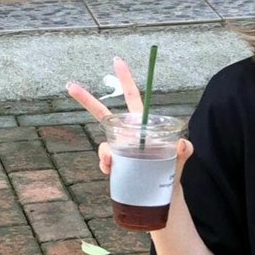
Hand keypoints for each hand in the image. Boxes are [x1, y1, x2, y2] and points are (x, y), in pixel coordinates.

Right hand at [67, 57, 193, 181]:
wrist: (162, 193)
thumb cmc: (171, 170)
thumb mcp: (180, 157)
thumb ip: (184, 150)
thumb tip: (182, 145)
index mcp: (142, 123)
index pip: (133, 97)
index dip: (126, 80)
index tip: (117, 61)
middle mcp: (127, 134)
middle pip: (103, 114)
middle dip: (87, 100)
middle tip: (71, 86)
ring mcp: (119, 149)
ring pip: (104, 145)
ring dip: (105, 152)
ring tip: (111, 163)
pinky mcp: (115, 166)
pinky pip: (105, 162)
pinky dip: (106, 166)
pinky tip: (111, 171)